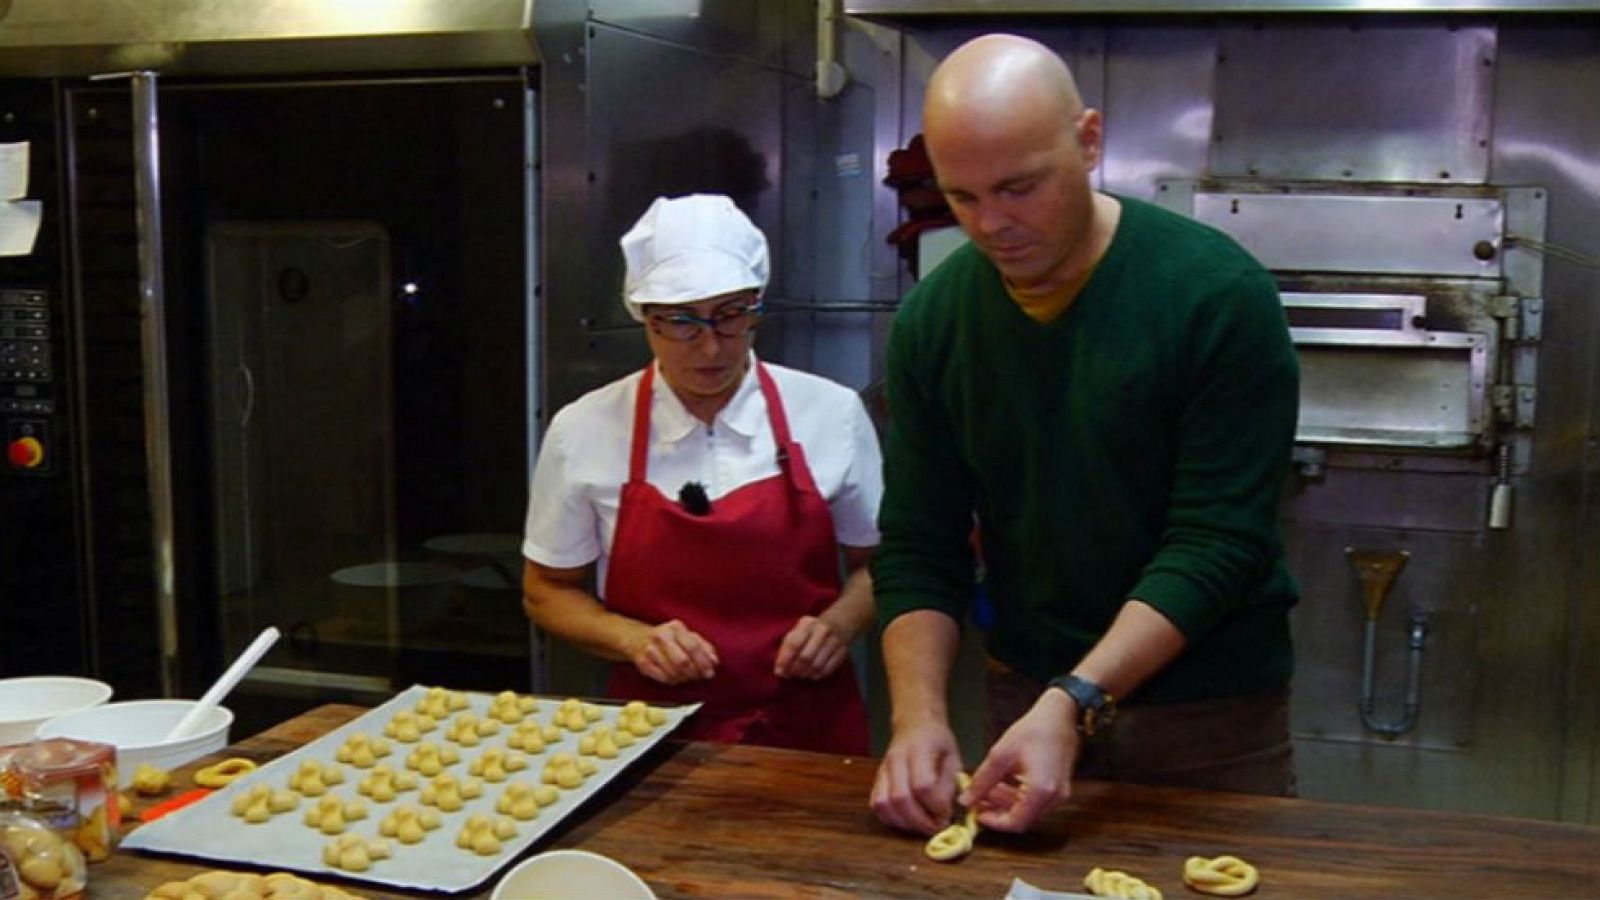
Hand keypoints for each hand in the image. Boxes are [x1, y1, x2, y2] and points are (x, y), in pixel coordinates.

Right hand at [627, 619, 717, 684]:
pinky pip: (664, 678)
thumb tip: (714, 661)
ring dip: (685, 679)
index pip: (693, 647)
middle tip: (699, 677)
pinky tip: (676, 678)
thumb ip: (704, 646)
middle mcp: (661, 636)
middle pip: (683, 662)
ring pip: (674, 672)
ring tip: (688, 677)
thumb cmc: (667, 638)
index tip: (710, 672)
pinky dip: (674, 681)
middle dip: (694, 673)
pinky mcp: (642, 663)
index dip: (703, 662)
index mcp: (675, 628)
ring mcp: (650, 650)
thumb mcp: (686, 635)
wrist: (636, 638)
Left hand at [774, 615, 849, 679]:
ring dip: (806, 674)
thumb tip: (779, 671)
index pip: (793, 644)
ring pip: (817, 665)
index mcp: (808, 624)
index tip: (780, 671)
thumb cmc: (812, 631)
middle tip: (791, 675)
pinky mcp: (843, 652)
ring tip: (801, 675)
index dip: (785, 661)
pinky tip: (812, 675)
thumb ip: (786, 648)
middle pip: (805, 657)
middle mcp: (822, 631)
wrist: (840, 623)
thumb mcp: (798, 631)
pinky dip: (818, 675)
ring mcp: (835, 641)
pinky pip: (828, 669)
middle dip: (795, 670)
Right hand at [870, 718, 963, 834]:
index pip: (923, 785)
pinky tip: (907, 820)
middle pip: (901, 798)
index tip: (947, 815)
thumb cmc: (937, 742)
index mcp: (919, 749)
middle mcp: (896, 758)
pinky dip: (890, 818)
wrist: (914, 724)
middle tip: (935, 827)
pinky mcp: (876, 778)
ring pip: (884, 804)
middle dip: (920, 820)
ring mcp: (883, 768)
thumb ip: (949, 785)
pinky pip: (876, 804)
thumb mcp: (953, 757)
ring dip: (904, 822)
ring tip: (922, 825)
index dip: (936, 806)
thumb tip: (944, 813)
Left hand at [961, 688, 1079, 832]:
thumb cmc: (1034, 730)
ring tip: (988, 787)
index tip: (977, 813)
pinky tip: (1003, 782)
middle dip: (998, 810)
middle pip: (1022, 818)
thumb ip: (982, 781)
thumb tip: (966, 799)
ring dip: (1006, 802)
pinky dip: (1018, 796)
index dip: (994, 821)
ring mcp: (1059, 794)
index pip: (1016, 822)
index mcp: (1041, 791)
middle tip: (978, 799)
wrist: (1060, 715)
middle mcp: (1054, 798)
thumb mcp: (1001, 754)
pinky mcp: (1059, 787)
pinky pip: (1035, 801)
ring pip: (1028, 810)